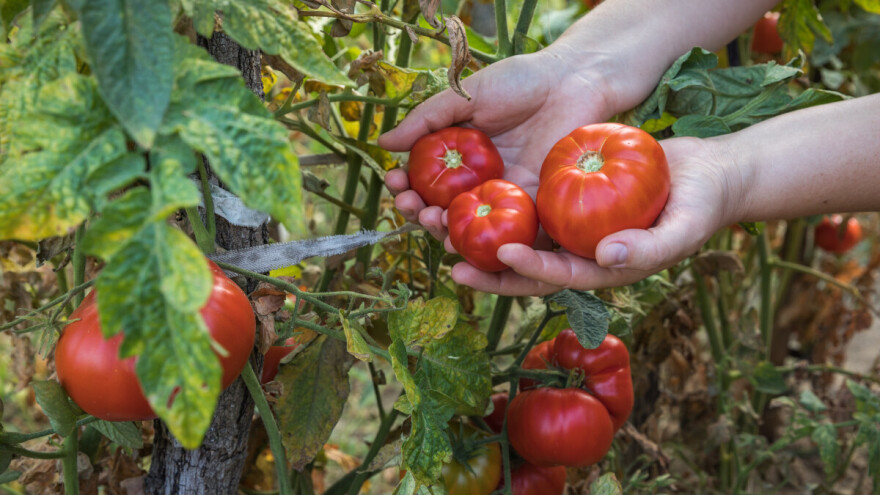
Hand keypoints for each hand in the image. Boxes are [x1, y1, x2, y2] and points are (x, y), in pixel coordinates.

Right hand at [379, 49, 614, 239]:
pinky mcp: (536, 206)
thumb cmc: (519, 82)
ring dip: (445, 231)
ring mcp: (506, 196)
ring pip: (470, 226)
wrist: (573, 81)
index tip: (394, 183)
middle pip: (442, 210)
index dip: (406, 187)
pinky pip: (509, 231)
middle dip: (419, 214)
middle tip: (412, 208)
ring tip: (434, 222)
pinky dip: (487, 241)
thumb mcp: (466, 96)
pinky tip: (469, 238)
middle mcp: (479, 182)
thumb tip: (383, 143)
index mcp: (459, 158)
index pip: (424, 181)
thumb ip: (427, 120)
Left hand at [444, 137, 741, 294]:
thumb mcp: (683, 228)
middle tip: (450, 261)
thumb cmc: (702, 206)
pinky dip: (505, 199)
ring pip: (523, 234)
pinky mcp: (571, 198)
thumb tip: (606, 257)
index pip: (558, 275)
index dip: (529, 269)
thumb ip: (649, 248)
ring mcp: (573, 226)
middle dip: (490, 269)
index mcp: (602, 268)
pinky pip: (533, 202)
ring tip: (447, 226)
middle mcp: (580, 251)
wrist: (708, 174)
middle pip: (527, 265)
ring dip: (486, 235)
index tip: (503, 253)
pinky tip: (475, 185)